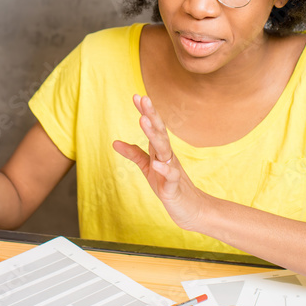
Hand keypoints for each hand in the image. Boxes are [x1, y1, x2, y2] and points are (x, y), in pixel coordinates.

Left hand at [113, 94, 206, 231]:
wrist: (191, 209)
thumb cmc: (168, 186)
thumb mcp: (147, 168)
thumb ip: (134, 154)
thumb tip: (114, 142)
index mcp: (160, 150)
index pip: (153, 127)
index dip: (146, 112)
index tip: (136, 96)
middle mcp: (167, 156)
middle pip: (160, 132)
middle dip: (151, 115)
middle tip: (143, 98)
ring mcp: (172, 170)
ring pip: (164, 149)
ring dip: (154, 135)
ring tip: (144, 121)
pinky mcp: (174, 187)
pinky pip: (171, 176)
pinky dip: (165, 169)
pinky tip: (157, 163)